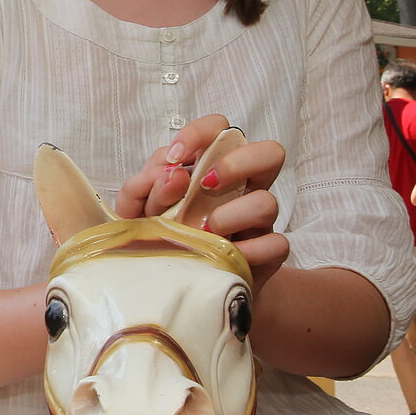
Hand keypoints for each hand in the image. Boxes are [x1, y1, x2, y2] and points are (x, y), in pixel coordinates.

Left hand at [115, 114, 288, 280]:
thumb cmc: (160, 238)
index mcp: (211, 167)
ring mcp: (258, 221)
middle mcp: (242, 188)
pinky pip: (277, 244)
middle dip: (235, 164)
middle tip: (205, 185)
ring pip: (269, 201)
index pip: (220, 129)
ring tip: (202, 231)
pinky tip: (220, 255)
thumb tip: (170, 175)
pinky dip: (248, 250)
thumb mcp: (137, 212)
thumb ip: (142, 189)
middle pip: (269, 152)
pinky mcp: (268, 253)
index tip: (174, 157)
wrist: (180, 285)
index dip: (200, 133)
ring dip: (230, 214)